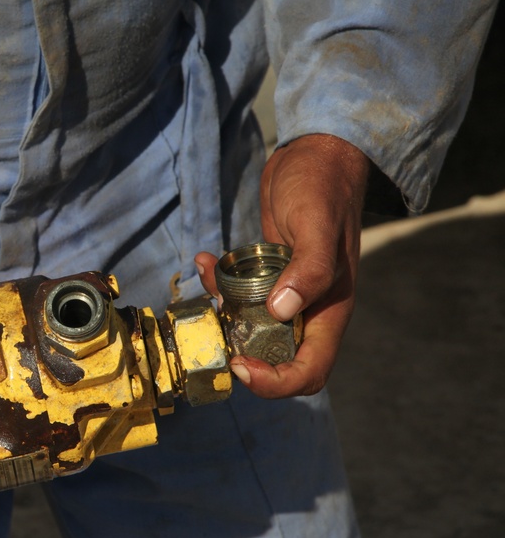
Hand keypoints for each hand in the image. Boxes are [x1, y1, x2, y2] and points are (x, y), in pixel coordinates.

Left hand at [195, 133, 369, 397]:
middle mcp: (309, 311)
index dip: (276, 382)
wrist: (317, 154)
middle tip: (216, 336)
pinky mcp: (268, 277)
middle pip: (278, 361)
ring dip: (225, 317)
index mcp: (329, 310)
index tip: (242, 366)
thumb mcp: (316, 226)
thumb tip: (282, 312)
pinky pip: (241, 297)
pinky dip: (220, 286)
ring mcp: (288, 295)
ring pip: (253, 330)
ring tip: (209, 282)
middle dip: (243, 357)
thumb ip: (308, 270)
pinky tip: (207, 259)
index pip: (309, 371)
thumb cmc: (323, 187)